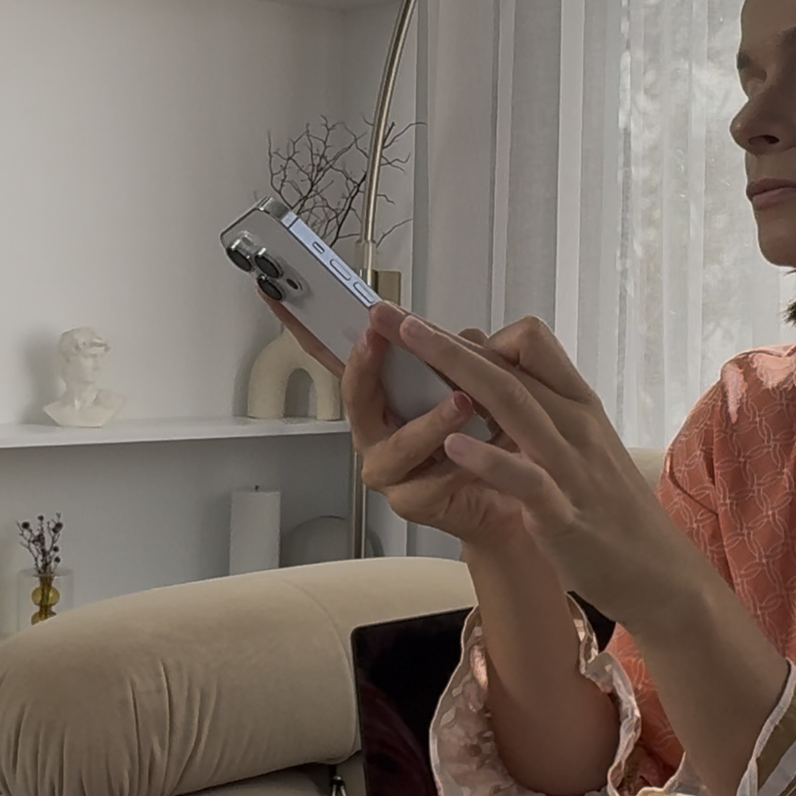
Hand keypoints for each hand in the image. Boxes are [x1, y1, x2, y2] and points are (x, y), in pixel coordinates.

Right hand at [260, 294, 529, 547]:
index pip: (334, 355)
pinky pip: (431, 484)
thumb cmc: (487, 435)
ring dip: (427, 423)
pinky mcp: (414, 501)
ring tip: (459, 403)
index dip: (302, 327)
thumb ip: (456, 352)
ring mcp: (391, 468)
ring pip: (396, 446)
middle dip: (365, 365)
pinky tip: (480, 450)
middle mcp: (376, 430)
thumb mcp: (474, 377)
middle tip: (380, 337)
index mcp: (381, 394)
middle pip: (355, 396)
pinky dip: (458, 465)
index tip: (279, 293)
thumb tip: (454, 330)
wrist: (515, 491)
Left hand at [368, 304, 703, 625]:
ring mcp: (570, 468)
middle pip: (507, 365)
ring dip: (458, 370)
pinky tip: (454, 446)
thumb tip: (485, 363)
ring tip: (410, 346)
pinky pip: (527, 478)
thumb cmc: (612, 509)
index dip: (473, 333)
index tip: (423, 330)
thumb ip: (539, 407)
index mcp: (578, 406)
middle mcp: (575, 425)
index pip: (530, 343)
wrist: (660, 572)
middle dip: (443, 338)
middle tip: (391, 314)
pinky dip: (490, 458)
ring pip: (515, 404)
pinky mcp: (564, 514)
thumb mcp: (581, 446)